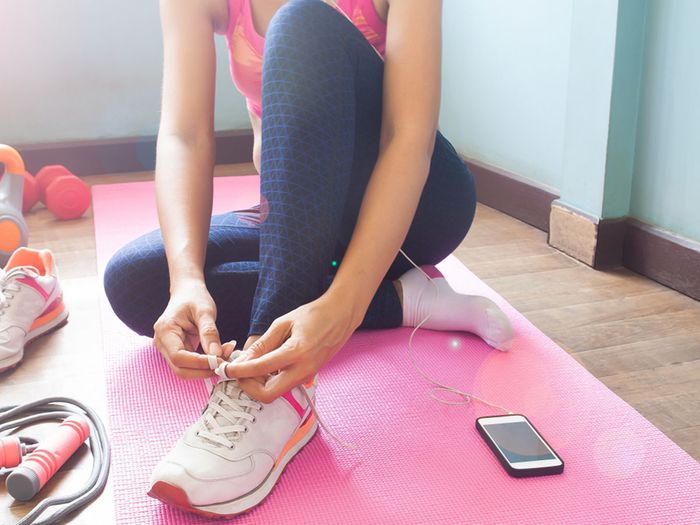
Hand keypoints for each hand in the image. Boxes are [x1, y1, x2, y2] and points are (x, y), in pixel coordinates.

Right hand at [153, 278, 230, 378]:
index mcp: (165, 330)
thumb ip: (209, 332)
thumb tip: (217, 354)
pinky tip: (220, 353)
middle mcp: (162, 342)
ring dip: (206, 368)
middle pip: (180, 369)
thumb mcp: (205, 311)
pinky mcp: (176, 350)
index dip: (199, 363)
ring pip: (185, 369)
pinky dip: (205, 363)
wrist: (187, 292)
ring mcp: (167, 348)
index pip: (178, 356)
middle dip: (204, 370)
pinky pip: (190, 364)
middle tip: (226, 362)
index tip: (220, 361)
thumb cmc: (194, 297)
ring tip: (226, 354)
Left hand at [224, 292, 358, 401]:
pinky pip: (285, 385)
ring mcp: (308, 375)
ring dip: (259, 384)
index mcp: (296, 352)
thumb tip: (244, 360)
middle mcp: (303, 369)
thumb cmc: (313, 314)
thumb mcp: (284, 323)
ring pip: (276, 392)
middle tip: (239, 372)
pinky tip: (265, 365)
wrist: (342, 316)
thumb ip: (263, 344)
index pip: (260, 369)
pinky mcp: (309, 376)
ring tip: (250, 366)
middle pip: (267, 395)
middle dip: (248, 387)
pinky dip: (270, 380)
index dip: (239, 371)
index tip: (225, 369)